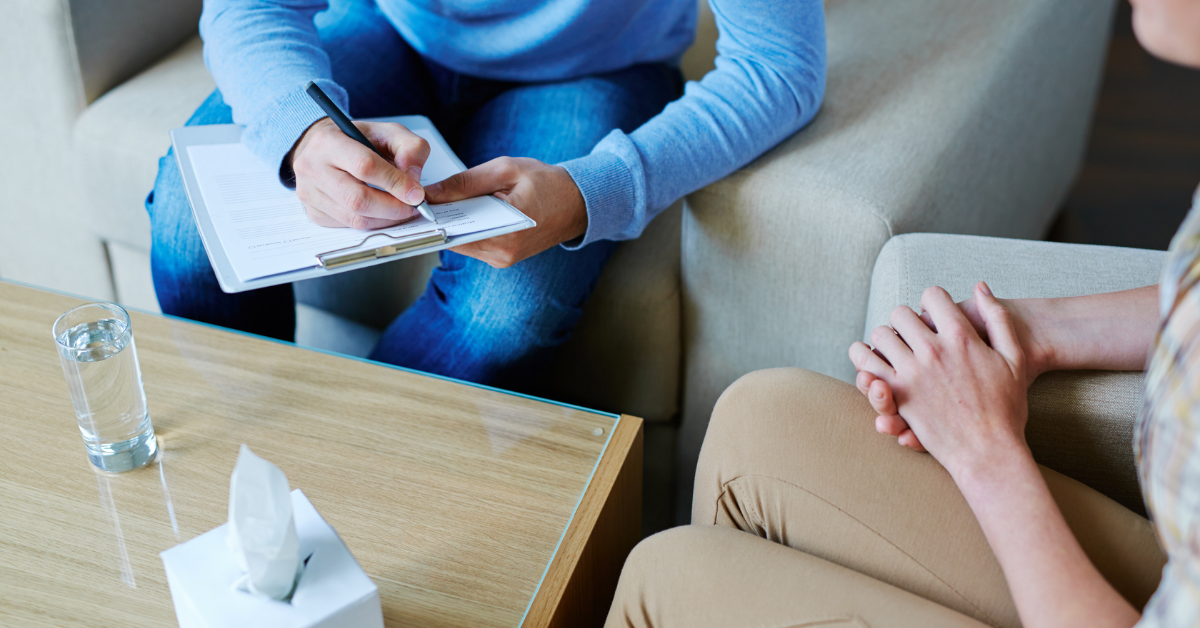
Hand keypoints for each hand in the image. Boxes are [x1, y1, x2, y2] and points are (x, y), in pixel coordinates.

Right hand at [290, 118, 430, 229]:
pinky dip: (372, 223)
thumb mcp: (387, 131)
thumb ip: (409, 147)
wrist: (321, 148)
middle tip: (413, 207)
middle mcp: (312, 168)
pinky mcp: (313, 212)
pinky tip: (383, 213)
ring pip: (354, 218)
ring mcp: (309, 193)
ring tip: (402, 210)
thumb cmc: (356, 139)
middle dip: (393, 207)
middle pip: (358, 199)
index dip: (395, 183)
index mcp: (328, 141)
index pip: (365, 166)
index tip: (417, 193)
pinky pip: (348, 226)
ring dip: (386, 219)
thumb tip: (413, 178)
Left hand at [425, 157, 587, 267]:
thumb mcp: (505, 170)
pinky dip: (467, 228)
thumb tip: (431, 194)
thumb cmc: (546, 182)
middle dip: (442, 219)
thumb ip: (466, 182)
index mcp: (506, 233)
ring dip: (454, 223)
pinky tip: (467, 211)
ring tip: (450, 201)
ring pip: (462, 243)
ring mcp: (503, 259)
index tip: (418, 202)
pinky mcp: (503, 258)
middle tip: (430, 197)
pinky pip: (474, 244)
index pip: (453, 233)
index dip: (433, 218)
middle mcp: (502, 254)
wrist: (577, 202)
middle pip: (454, 240)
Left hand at [848, 283, 1030, 479]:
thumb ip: (998, 318)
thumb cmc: (1008, 408)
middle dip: (905, 320)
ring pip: (880, 335)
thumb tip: (980, 286)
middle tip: (911, 333)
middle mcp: (933, 351)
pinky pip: (866, 365)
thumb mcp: (1014, 357)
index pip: (932, 296)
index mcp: (962, 337)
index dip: (932, 301)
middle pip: (900, 313)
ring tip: (891, 346)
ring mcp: (911, 372)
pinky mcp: (897, 395)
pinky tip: (868, 361)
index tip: (933, 314)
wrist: (991, 452)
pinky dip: (863, 359)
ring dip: (884, 338)